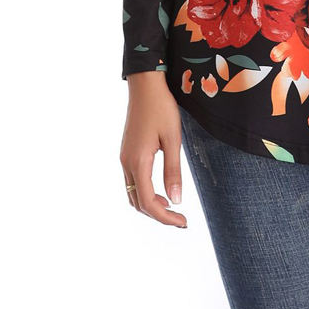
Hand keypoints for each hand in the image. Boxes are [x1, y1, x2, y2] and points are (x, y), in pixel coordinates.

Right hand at [120, 71, 187, 226]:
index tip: (184, 222)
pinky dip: (145, 192)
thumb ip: (173, 170)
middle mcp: (126, 163)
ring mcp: (124, 158)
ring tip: (172, 207)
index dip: (165, 217)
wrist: (145, 86)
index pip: (149, 203)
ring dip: (150, 205)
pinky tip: (161, 189)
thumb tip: (176, 200)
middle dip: (159, 215)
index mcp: (138, 162)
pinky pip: (132, 182)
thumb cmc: (162, 108)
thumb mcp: (173, 139)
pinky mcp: (126, 152)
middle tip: (181, 219)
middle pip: (138, 203)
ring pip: (133, 194)